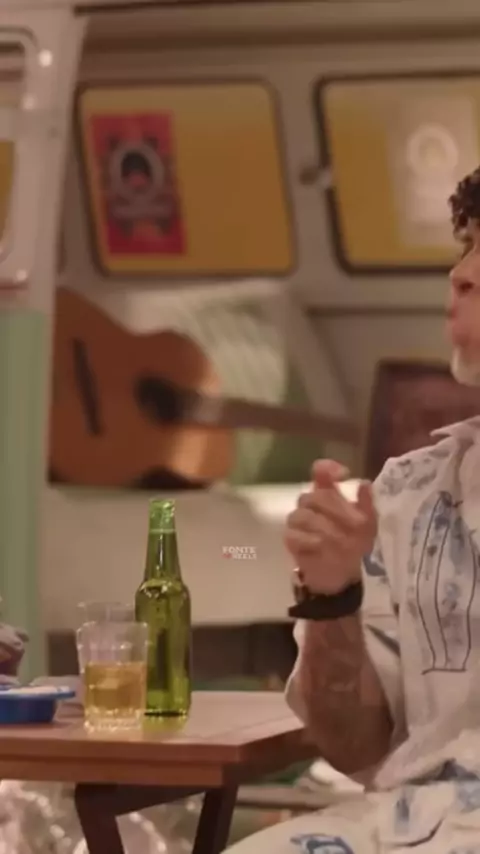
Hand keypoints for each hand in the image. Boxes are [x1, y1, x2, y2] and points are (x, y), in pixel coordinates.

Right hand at [284, 460, 376, 594]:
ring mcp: (299, 522)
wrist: (345, 574)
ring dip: (324, 527)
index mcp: (329, 494)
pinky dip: (308, 540)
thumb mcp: (369, 525)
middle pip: (313, 495)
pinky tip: (320, 546)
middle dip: (335, 509)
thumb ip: (366, 504)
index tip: (344, 475)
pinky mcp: (291, 540)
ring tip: (340, 540)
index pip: (320, 471)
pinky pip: (293, 535)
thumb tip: (364, 483)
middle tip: (355, 524)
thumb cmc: (356, 544)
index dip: (328, 468)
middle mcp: (311, 504)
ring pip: (302, 515)